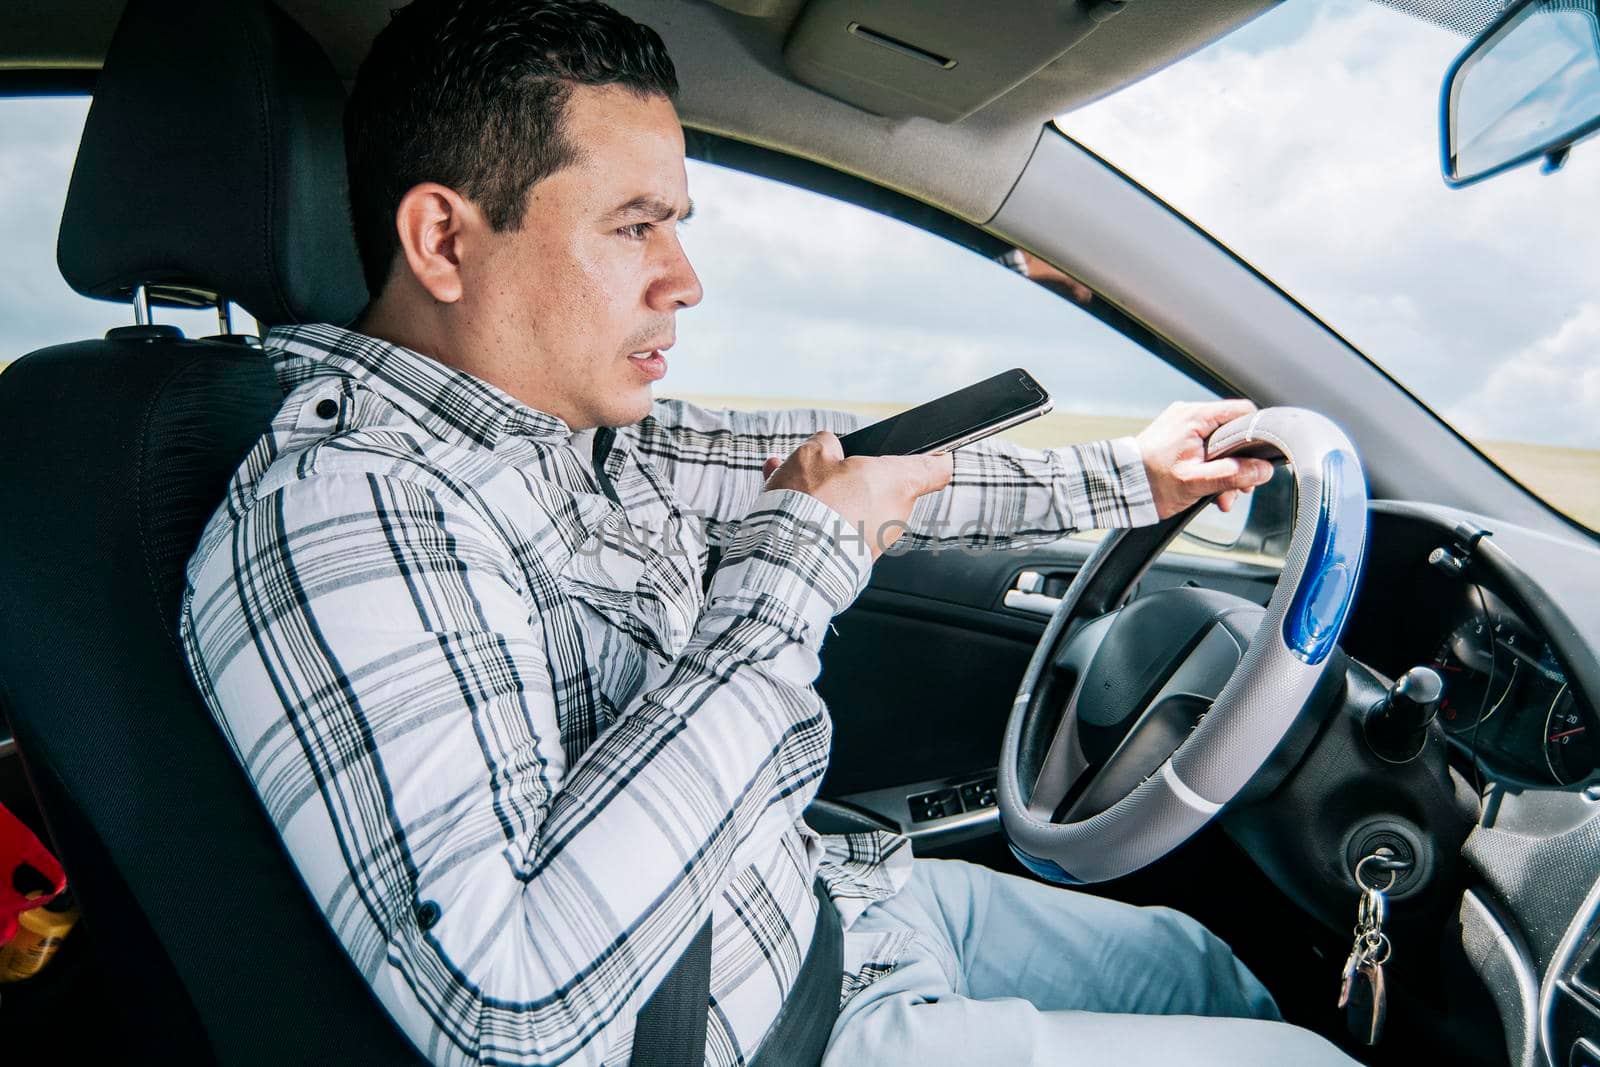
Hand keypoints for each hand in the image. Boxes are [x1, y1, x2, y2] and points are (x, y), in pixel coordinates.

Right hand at [761, 433, 952, 558]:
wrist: (790, 558)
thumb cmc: (810, 504)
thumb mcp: (812, 455)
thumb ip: (826, 444)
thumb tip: (827, 446)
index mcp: (897, 482)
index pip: (937, 468)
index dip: (935, 456)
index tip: (933, 453)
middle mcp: (895, 515)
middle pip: (885, 486)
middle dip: (856, 476)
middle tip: (827, 469)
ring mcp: (877, 541)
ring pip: (856, 507)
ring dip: (831, 497)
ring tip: (792, 487)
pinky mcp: (854, 560)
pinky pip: (840, 529)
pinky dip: (820, 517)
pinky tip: (788, 504)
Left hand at [1134, 400, 1274, 519]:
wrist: (1117, 489)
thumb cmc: (1149, 483)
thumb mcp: (1196, 482)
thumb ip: (1233, 475)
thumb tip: (1263, 470)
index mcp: (1194, 417)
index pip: (1243, 412)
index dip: (1257, 435)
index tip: (1259, 460)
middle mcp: (1189, 415)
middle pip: (1233, 433)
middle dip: (1239, 464)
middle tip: (1238, 489)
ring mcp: (1181, 426)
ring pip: (1220, 445)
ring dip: (1226, 472)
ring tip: (1221, 496)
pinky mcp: (1176, 439)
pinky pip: (1204, 450)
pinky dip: (1210, 469)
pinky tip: (1210, 490)